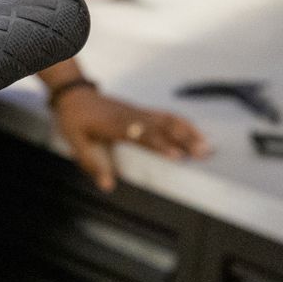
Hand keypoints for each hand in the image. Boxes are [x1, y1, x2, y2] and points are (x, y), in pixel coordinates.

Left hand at [49, 87, 210, 192]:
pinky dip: (184, 124)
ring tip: (207, 146)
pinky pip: (166, 116)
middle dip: (184, 140)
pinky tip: (197, 133)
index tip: (176, 155)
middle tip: (202, 154)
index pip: (142, 135)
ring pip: (168, 119)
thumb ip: (92, 164)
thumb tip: (107, 186)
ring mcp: (139, 112)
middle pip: (162, 127)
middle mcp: (131, 116)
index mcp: (115, 125)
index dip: (160, 145)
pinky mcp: (143, 111)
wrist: (76, 96)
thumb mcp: (77, 143)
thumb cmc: (75, 120)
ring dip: (189, 132)